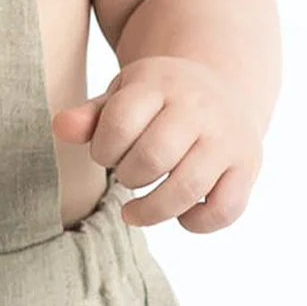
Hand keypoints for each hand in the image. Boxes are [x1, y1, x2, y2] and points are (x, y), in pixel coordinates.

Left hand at [51, 56, 261, 232]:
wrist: (220, 85)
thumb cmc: (158, 97)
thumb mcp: (123, 93)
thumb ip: (91, 114)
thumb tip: (59, 128)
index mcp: (160, 82)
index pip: (120, 123)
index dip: (103, 149)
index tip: (105, 154)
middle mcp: (198, 108)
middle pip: (153, 156)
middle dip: (128, 177)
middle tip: (125, 177)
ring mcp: (226, 138)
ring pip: (188, 186)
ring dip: (153, 210)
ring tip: (134, 212)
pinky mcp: (247, 167)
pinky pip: (224, 208)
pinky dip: (196, 222)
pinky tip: (179, 215)